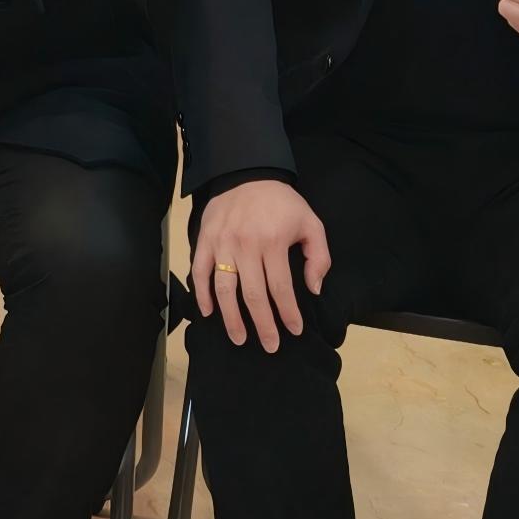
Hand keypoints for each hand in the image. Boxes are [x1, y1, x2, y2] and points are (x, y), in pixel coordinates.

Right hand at [192, 177, 329, 352]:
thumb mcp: (311, 223)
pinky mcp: (204, 240)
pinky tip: (208, 313)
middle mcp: (244, 246)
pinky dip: (201, 294)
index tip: (294, 331)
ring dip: (231, 318)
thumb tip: (313, 289)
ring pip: (224, 289)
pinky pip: (199, 272)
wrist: (247, 173)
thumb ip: (319, 257)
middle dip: (262, 325)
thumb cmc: (282, 202)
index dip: (287, 313)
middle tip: (269, 346)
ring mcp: (221, 244)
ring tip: (239, 338)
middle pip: (252, 295)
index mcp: (272, 242)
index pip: (280, 288)